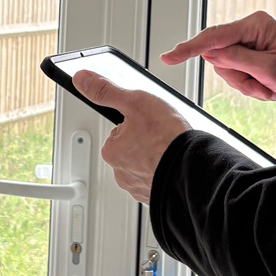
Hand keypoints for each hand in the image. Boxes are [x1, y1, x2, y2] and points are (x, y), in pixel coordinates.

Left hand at [74, 70, 190, 204]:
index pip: (119, 131)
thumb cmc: (166, 138)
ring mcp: (138, 187)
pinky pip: (156, 180)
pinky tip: (173, 163)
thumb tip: (82, 79)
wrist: (193, 167)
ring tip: (169, 149)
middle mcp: (121, 173)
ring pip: (144, 165)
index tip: (149, 124)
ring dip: (155, 157)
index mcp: (112, 151)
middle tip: (161, 136)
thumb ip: (106, 91)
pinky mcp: (155, 195)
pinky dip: (163, 172)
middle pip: (131, 149)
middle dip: (145, 142)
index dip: (137, 123)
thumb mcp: (134, 102)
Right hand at [160, 10, 275, 101]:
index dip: (189, 48)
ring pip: (229, 69)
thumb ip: (236, 60)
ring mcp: (252, 42)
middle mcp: (251, 29)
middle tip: (264, 89)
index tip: (169, 57)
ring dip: (250, 86)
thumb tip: (210, 53)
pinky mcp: (254, 54)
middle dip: (240, 79)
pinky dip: (254, 87)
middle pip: (221, 57)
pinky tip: (273, 88)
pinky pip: (240, 74)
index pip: (213, 36)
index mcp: (255, 24)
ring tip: (273, 90)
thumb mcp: (269, 69)